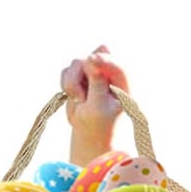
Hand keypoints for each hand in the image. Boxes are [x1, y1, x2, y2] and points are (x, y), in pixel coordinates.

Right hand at [60, 45, 129, 167]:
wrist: (91, 137)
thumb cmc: (99, 128)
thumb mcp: (98, 108)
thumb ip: (97, 83)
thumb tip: (91, 59)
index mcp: (124, 83)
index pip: (116, 65)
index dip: (104, 60)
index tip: (91, 59)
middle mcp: (111, 72)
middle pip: (97, 54)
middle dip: (84, 69)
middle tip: (80, 91)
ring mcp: (95, 72)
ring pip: (78, 62)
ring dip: (72, 82)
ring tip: (79, 101)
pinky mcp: (80, 76)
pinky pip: (67, 71)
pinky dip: (66, 84)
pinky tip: (74, 99)